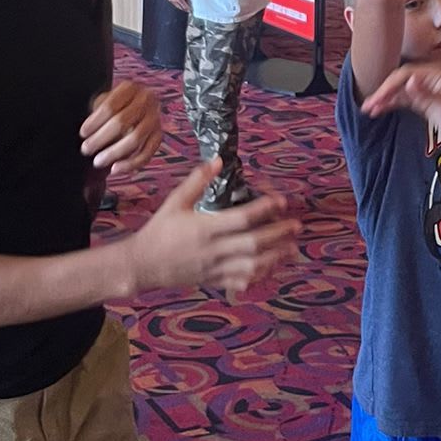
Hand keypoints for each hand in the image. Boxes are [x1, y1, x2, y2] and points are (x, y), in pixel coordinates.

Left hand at [80, 81, 163, 179]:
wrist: (132, 108)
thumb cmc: (113, 107)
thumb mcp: (104, 101)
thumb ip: (96, 113)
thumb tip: (85, 134)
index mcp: (129, 88)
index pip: (110, 105)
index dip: (95, 121)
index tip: (82, 134)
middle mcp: (146, 99)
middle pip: (122, 121)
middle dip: (101, 138)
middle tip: (86, 149)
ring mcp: (154, 117)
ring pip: (135, 138)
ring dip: (114, 152)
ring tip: (98, 161)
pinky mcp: (158, 135)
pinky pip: (147, 153)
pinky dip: (131, 164)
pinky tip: (115, 169)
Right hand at [123, 162, 298, 298]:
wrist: (144, 265)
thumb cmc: (160, 229)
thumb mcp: (175, 201)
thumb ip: (197, 180)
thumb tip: (218, 160)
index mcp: (205, 228)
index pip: (242, 218)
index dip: (264, 209)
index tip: (281, 200)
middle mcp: (214, 250)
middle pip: (253, 244)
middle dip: (278, 234)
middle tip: (297, 225)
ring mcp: (215, 268)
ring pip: (252, 266)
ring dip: (275, 257)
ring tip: (293, 248)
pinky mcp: (215, 280)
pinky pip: (242, 280)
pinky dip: (261, 275)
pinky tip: (273, 266)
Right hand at [363, 61, 440, 143]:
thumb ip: (426, 93)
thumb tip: (409, 80)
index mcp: (432, 74)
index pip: (405, 75)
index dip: (390, 85)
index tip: (379, 97)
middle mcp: (426, 79)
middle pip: (399, 81)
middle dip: (383, 92)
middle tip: (369, 105)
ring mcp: (424, 90)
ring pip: (398, 91)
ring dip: (384, 99)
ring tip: (369, 109)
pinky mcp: (423, 102)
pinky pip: (403, 100)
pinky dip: (391, 104)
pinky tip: (380, 111)